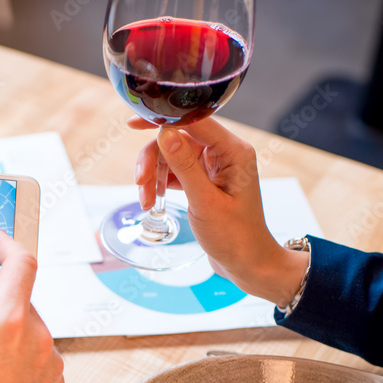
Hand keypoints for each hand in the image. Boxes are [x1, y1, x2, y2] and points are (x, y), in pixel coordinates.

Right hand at [131, 117, 307, 308]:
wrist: (247, 264)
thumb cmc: (235, 237)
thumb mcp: (205, 202)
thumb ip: (185, 166)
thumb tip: (165, 133)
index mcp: (234, 151)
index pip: (194, 121)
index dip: (163, 119)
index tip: (135, 123)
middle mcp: (225, 153)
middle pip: (178, 139)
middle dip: (154, 160)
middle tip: (140, 183)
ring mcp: (214, 167)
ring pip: (172, 156)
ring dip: (154, 176)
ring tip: (147, 202)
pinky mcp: (204, 181)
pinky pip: (175, 172)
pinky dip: (160, 184)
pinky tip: (154, 201)